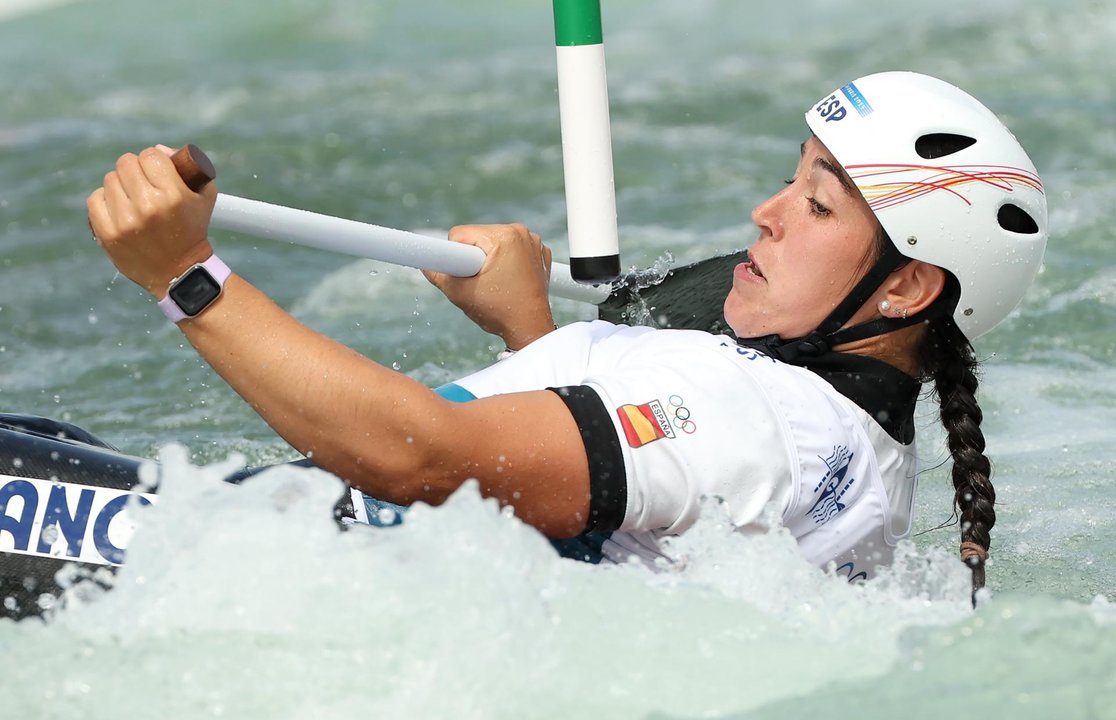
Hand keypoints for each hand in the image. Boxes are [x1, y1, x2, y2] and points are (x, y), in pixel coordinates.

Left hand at [86, 145, 218, 296]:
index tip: (157, 171)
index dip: (153, 160)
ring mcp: (125, 221)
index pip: (150, 155)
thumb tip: (157, 150)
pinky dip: (105, 202)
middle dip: (135, 170)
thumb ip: (188, 167)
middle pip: (126, 163)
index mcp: (173, 195)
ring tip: (132, 200)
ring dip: (120, 186)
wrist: (181, 272)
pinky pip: (95, 200)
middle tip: (142, 183)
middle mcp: (147, 206)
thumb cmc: (193, 230)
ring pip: (109, 180)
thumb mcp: (204, 197)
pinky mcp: (108, 234)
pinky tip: (118, 210)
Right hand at [424, 223, 555, 349]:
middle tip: (480, 282)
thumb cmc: (499, 312)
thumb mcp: (460, 293)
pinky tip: (509, 280)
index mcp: (503, 236)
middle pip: (479, 237)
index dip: (453, 254)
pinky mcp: (539, 252)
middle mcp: (521, 232)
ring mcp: (534, 242)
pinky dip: (507, 261)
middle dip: (472, 257)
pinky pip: (513, 249)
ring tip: (495, 283)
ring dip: (489, 258)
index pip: (461, 234)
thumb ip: (438, 275)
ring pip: (494, 242)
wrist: (530, 329)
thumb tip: (424, 265)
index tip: (457, 270)